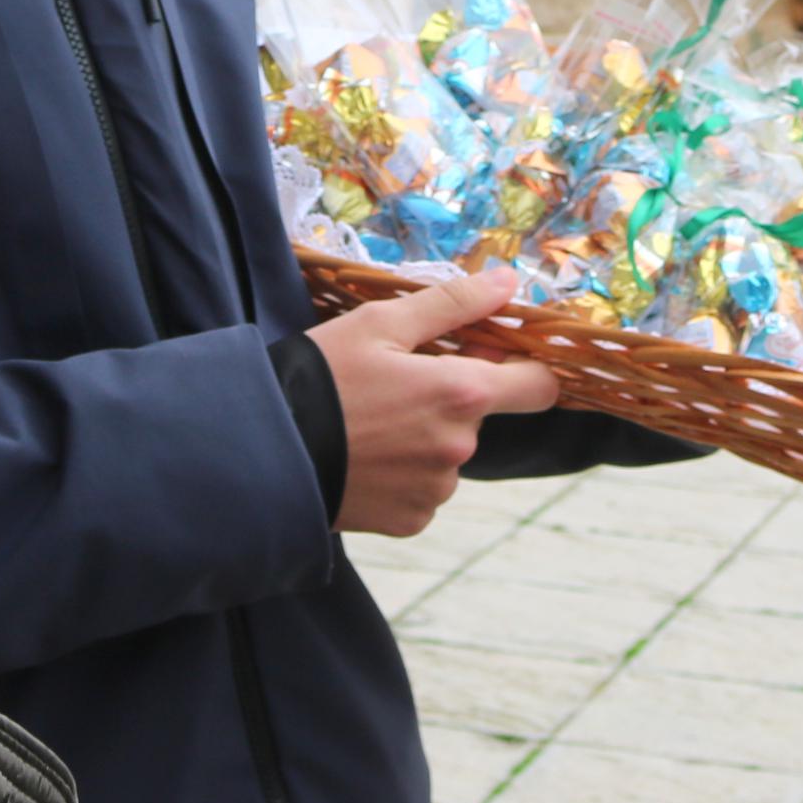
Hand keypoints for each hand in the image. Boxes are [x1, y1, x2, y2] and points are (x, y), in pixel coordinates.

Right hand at [307, 268, 561, 537]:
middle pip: (478, 417)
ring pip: (447, 454)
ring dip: (422, 439)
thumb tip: (508, 281)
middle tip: (391, 385)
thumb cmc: (319, 378)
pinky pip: (422, 490)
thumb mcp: (379, 324)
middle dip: (447, 399)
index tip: (488, 359)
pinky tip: (362, 459)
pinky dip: (400, 474)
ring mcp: (435, 491)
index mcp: (461, 394)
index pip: (539, 387)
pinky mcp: (410, 522)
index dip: (522, 369)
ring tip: (366, 424)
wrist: (262, 452)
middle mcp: (460, 449)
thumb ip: (452, 303)